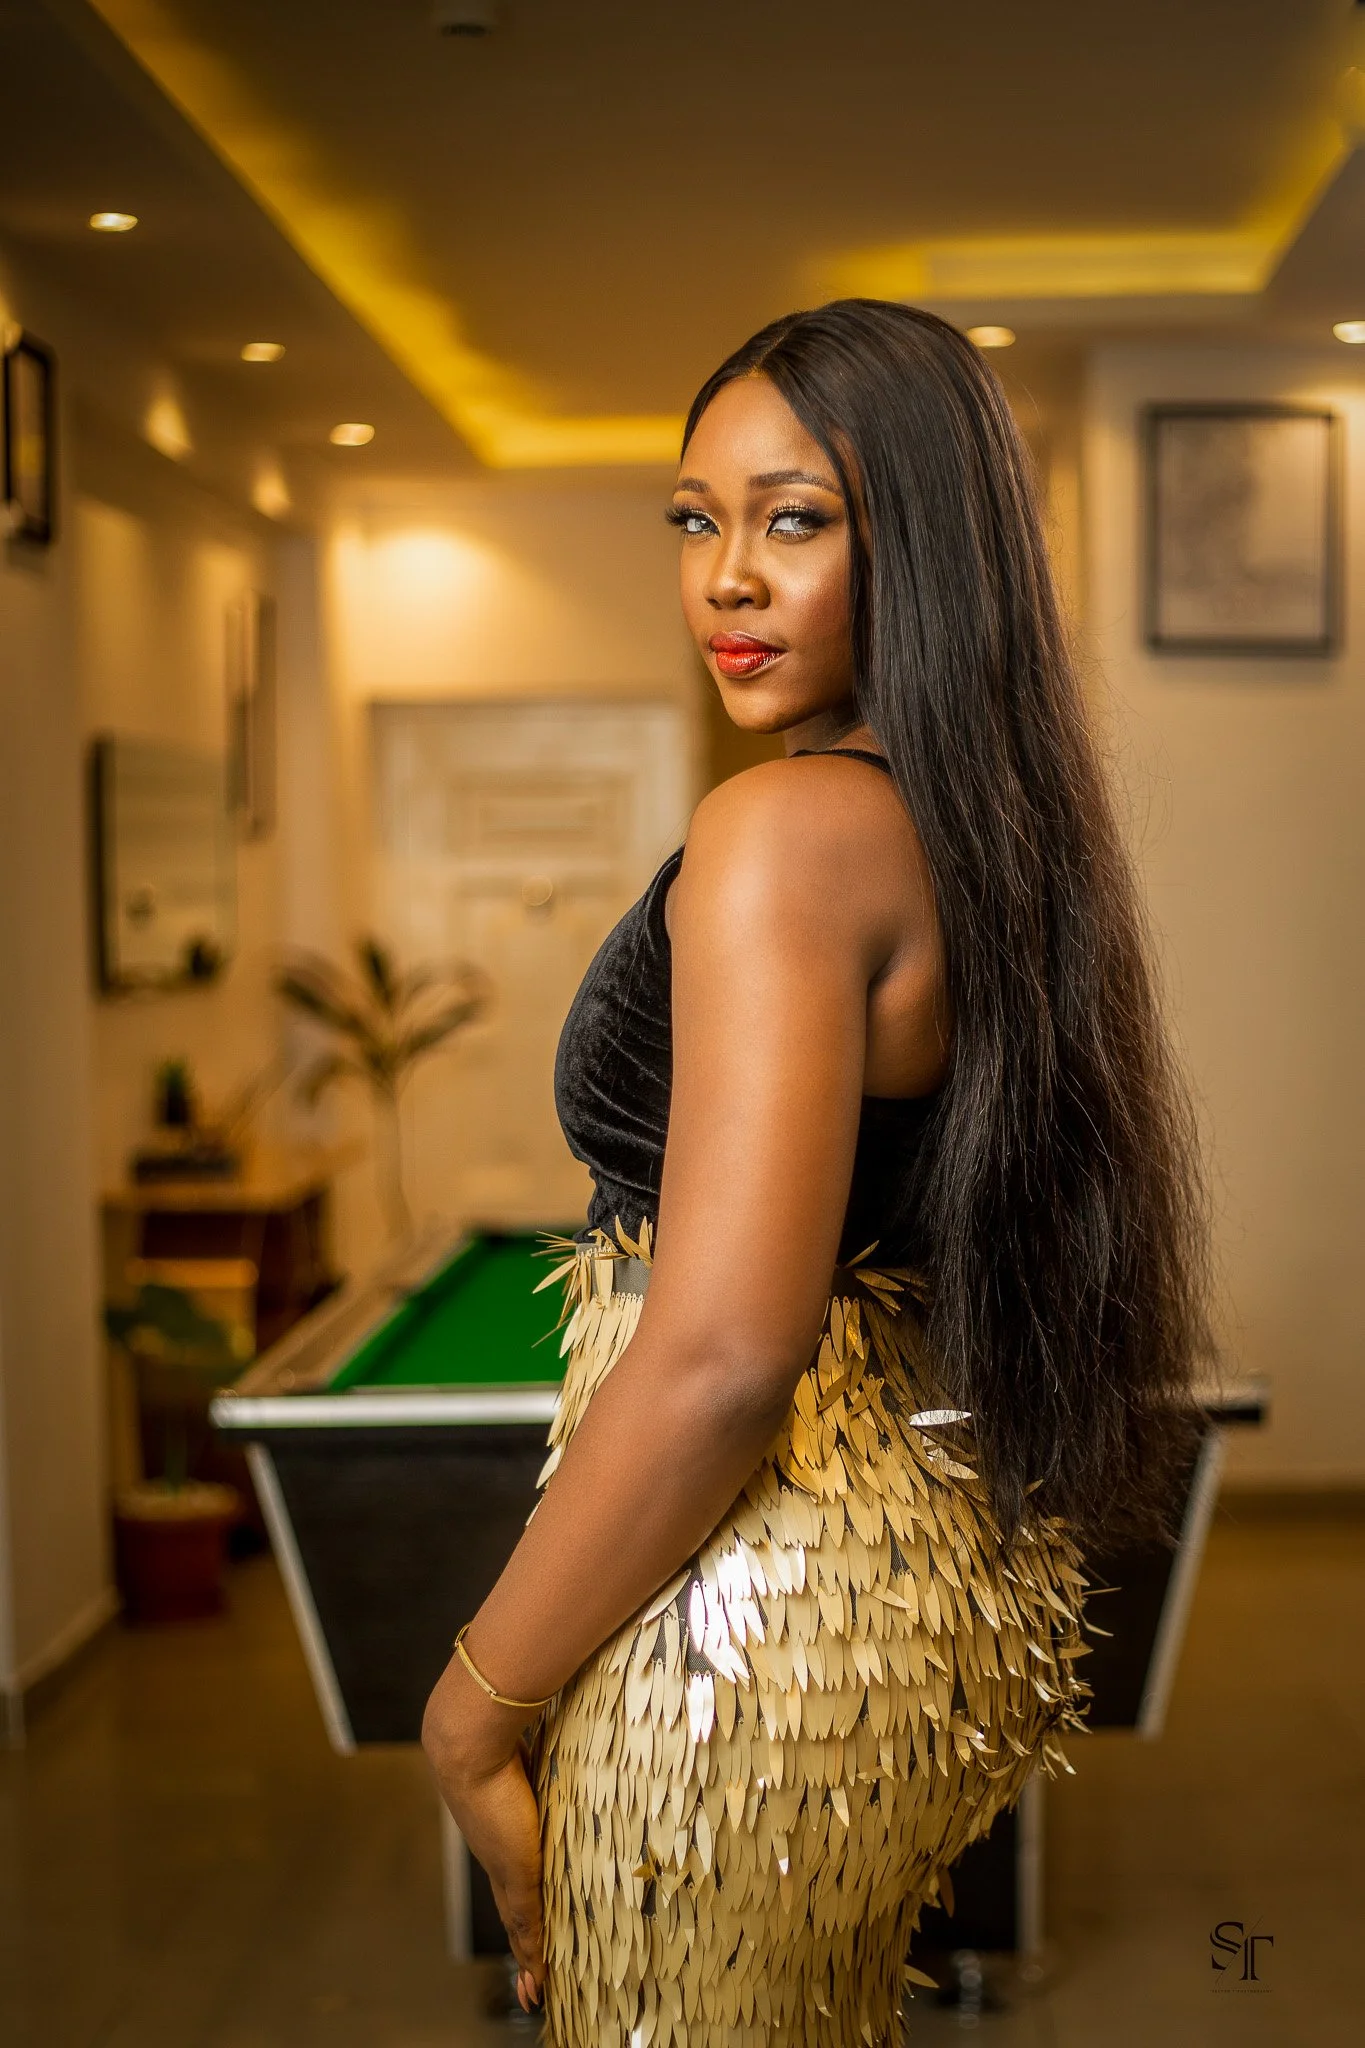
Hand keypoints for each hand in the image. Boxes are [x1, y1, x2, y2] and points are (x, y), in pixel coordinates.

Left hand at [422, 1656, 545, 2010]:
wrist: (468, 1736)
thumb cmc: (503, 1727)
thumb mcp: (532, 1735)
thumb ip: (542, 1727)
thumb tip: (548, 1693)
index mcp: (501, 1826)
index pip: (513, 1874)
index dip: (523, 1904)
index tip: (529, 1931)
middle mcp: (499, 1851)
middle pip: (515, 1909)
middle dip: (527, 1942)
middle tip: (536, 1980)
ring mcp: (505, 1866)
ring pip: (521, 1925)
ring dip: (531, 1958)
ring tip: (537, 1990)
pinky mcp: (515, 1874)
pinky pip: (528, 1929)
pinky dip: (535, 1959)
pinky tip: (539, 1986)